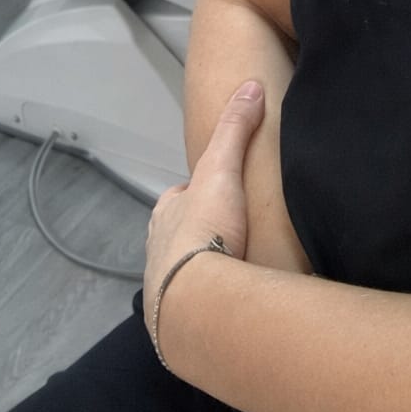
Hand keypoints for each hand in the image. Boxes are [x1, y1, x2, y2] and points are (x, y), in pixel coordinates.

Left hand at [143, 80, 264, 340]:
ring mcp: (167, 291)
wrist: (195, 303)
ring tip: (237, 273)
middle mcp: (158, 252)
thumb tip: (251, 85)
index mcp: (165, 215)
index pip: (179, 197)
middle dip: (201, 234)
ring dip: (206, 273)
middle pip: (180, 237)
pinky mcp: (180, 326)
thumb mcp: (222, 168)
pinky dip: (213, 304)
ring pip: (187, 275)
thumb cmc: (205, 229)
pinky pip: (198, 308)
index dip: (199, 192)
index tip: (222, 193)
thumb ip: (236, 128)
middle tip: (234, 233)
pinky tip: (233, 305)